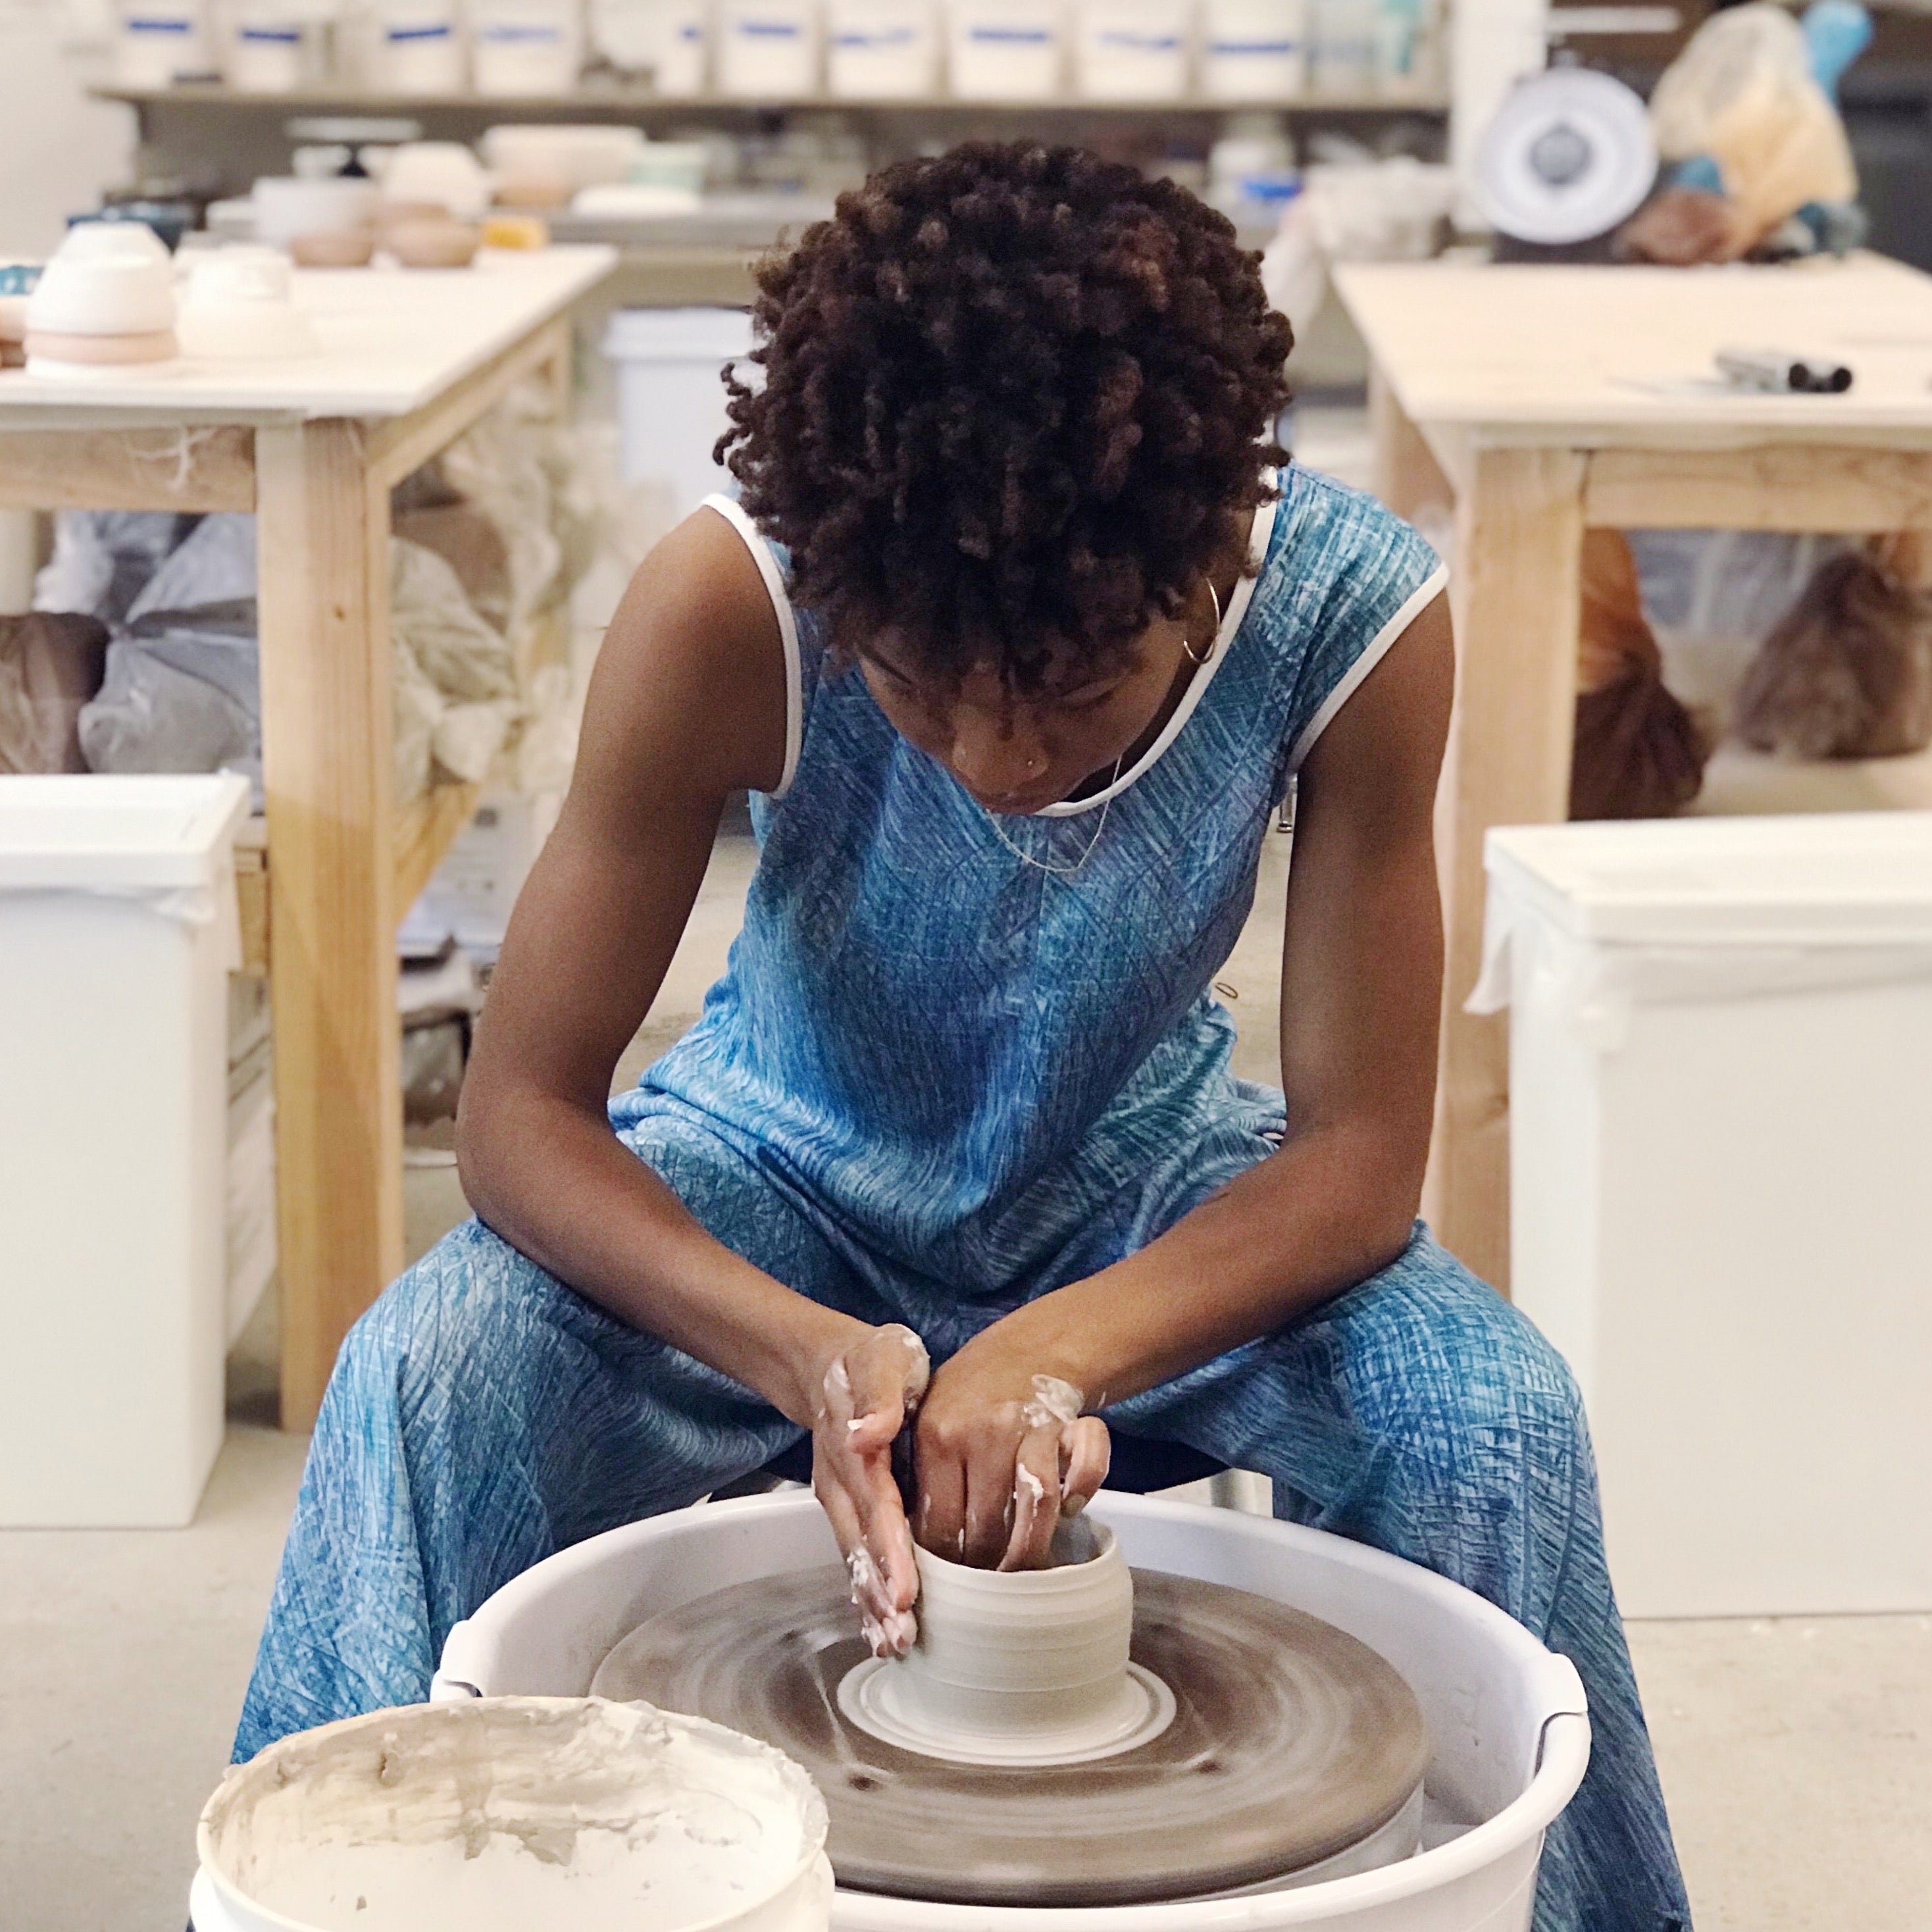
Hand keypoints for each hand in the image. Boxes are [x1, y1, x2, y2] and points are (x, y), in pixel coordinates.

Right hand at [809, 1322, 930, 1657]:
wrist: (833, 1365)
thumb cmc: (871, 1360)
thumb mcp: (882, 1359)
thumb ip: (879, 1394)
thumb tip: (870, 1433)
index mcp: (856, 1452)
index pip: (877, 1508)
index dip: (890, 1552)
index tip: (905, 1593)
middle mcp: (842, 1484)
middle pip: (861, 1546)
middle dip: (880, 1594)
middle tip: (902, 1638)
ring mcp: (839, 1501)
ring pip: (855, 1559)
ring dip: (871, 1603)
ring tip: (893, 1645)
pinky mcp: (845, 1510)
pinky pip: (855, 1556)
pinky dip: (865, 1593)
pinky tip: (878, 1627)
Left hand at [913, 1336, 1110, 1570]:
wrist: (1028, 1348)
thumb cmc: (970, 1396)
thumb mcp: (926, 1423)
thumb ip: (917, 1479)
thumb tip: (904, 1550)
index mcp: (936, 1436)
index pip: (937, 1527)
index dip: (946, 1562)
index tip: (952, 1576)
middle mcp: (983, 1432)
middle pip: (985, 1529)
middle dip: (988, 1566)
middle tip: (988, 1579)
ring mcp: (1031, 1428)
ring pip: (1035, 1509)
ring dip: (1032, 1548)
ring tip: (1024, 1566)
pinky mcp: (1072, 1424)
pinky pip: (1086, 1471)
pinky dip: (1081, 1495)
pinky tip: (1069, 1508)